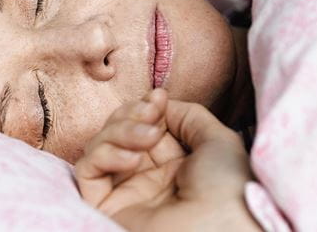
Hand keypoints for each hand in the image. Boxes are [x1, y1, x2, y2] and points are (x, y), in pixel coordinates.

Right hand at [113, 99, 261, 230]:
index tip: (157, 98)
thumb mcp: (218, 140)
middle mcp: (146, 175)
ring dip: (121, 131)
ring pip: (100, 144)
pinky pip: (87, 169)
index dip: (145, 106)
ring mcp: (125, 190)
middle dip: (131, 114)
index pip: (143, 124)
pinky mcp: (106, 204)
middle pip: (117, 129)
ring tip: (148, 138)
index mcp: (174, 162)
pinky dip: (104, 155)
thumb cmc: (228, 190)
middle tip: (151, 114)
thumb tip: (160, 101)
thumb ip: (189, 115)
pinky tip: (131, 160)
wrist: (221, 229)